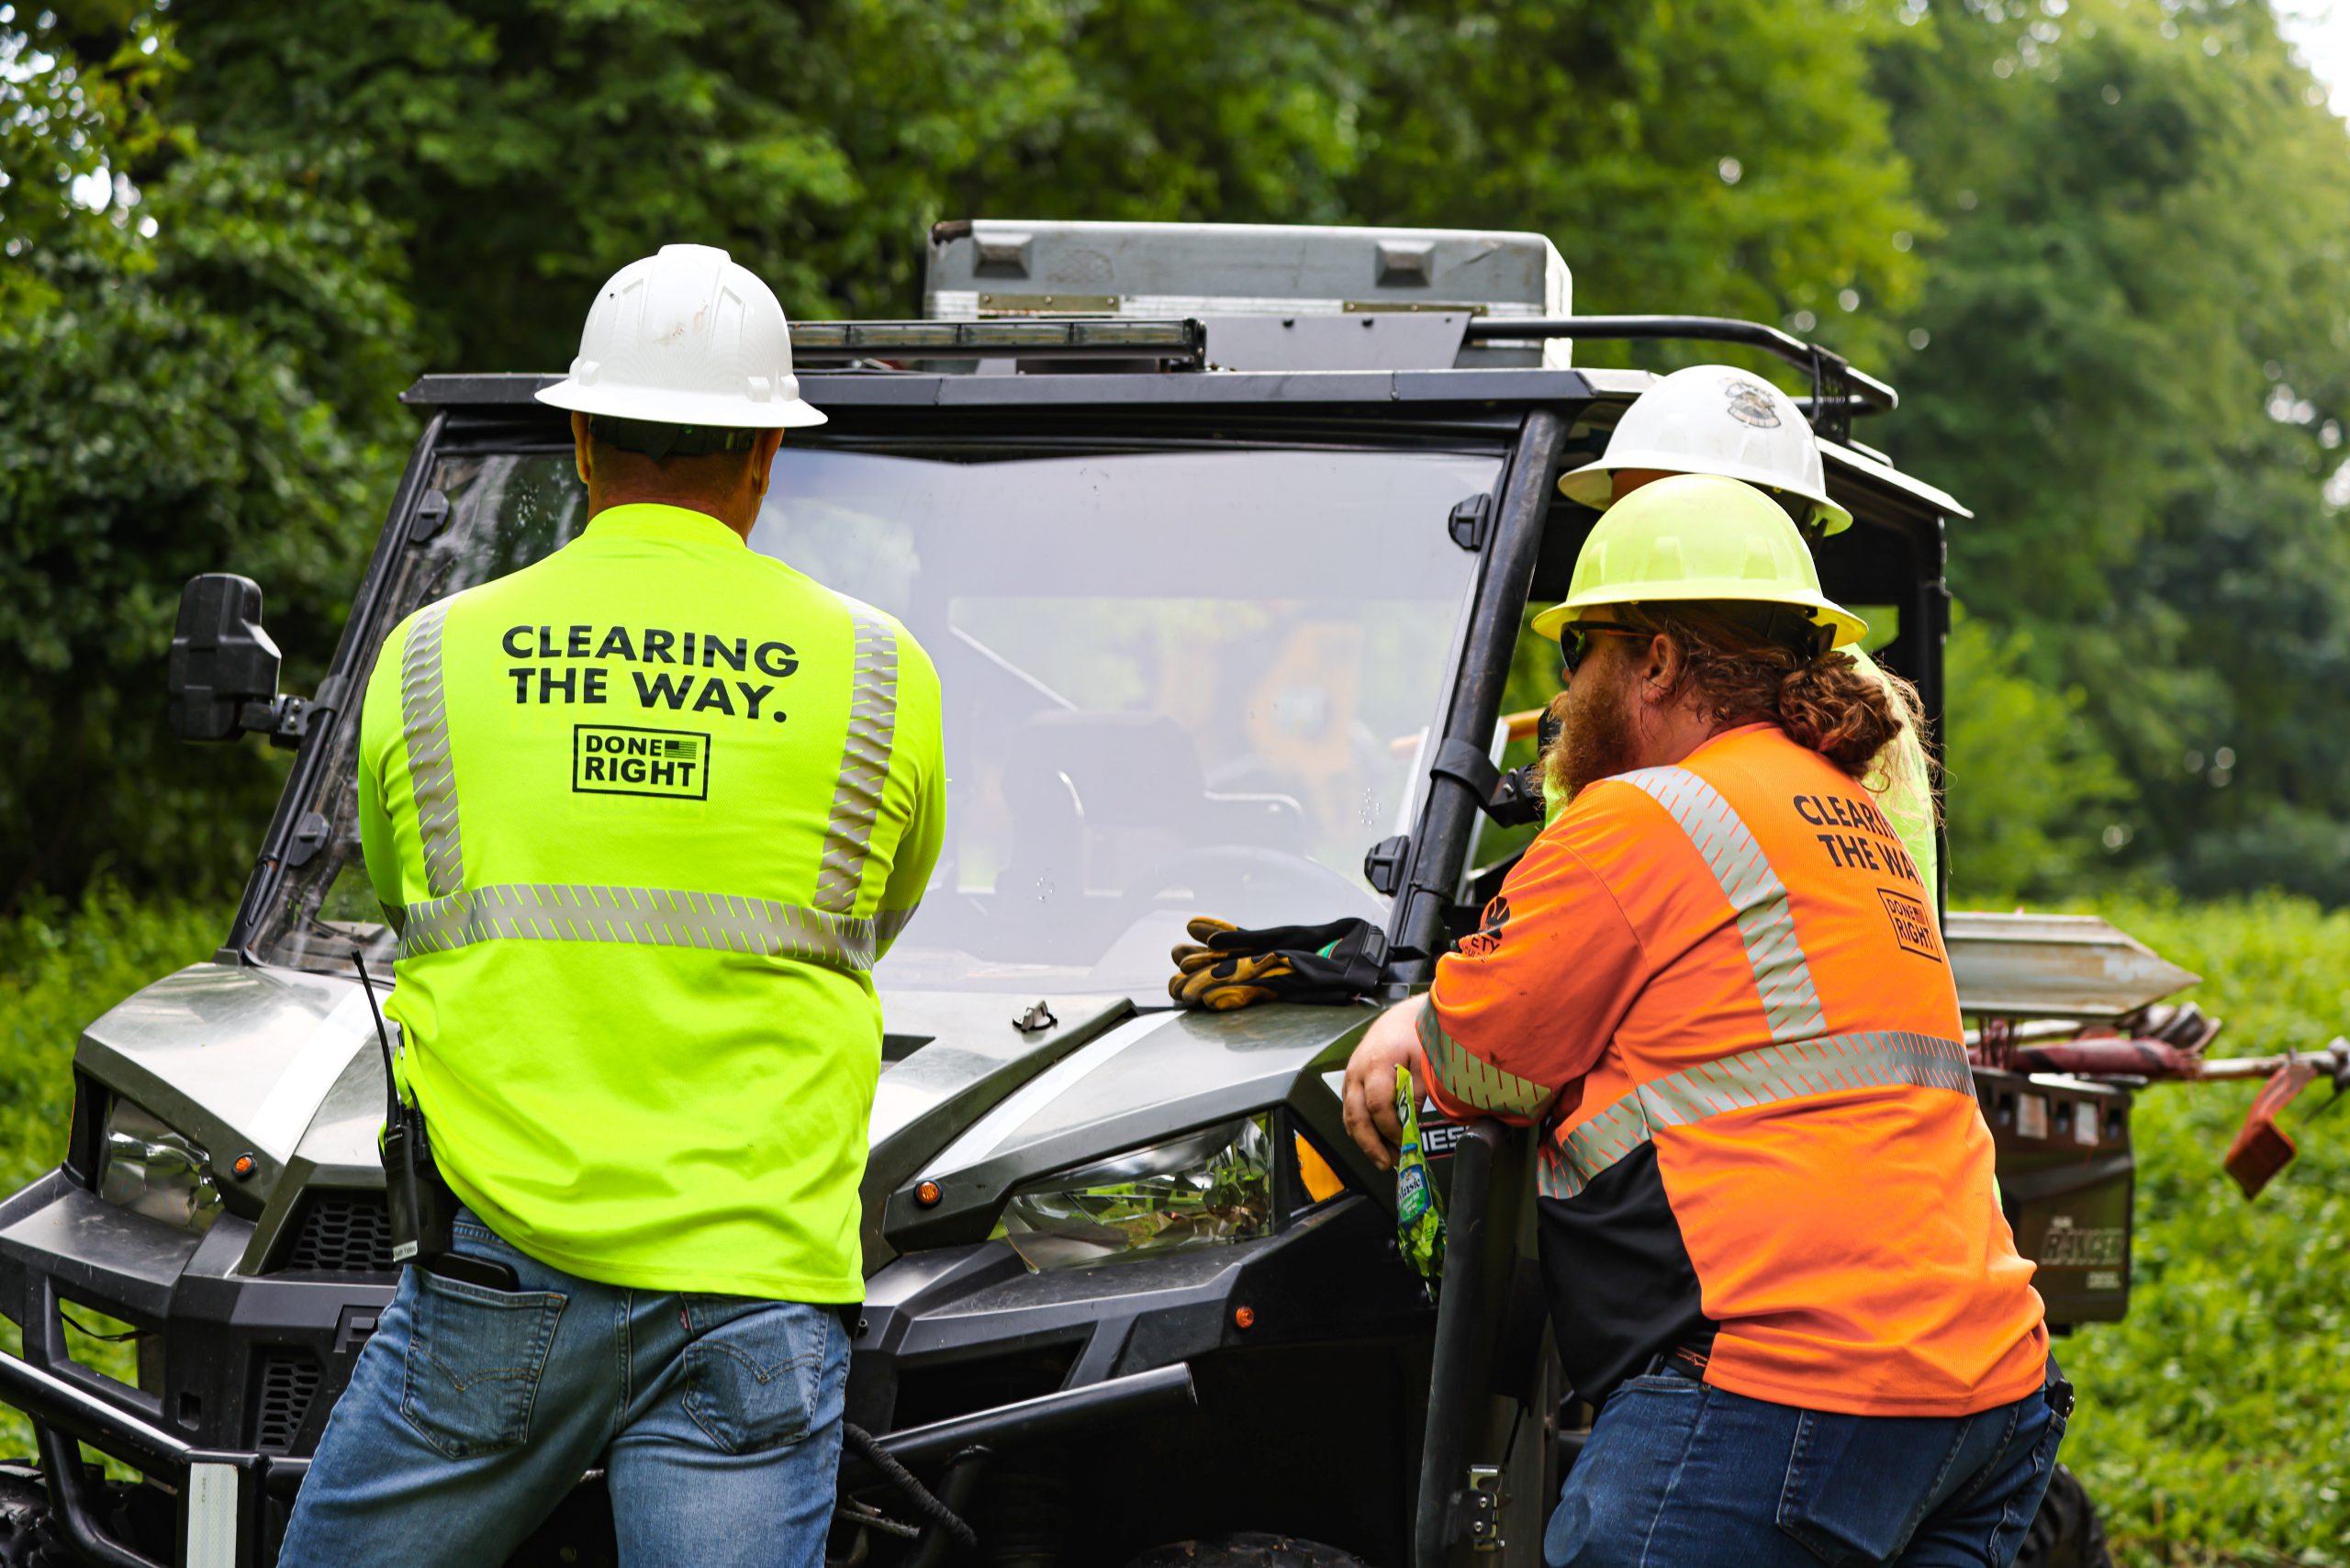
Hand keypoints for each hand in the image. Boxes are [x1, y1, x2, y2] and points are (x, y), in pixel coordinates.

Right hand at [1341, 996, 1428, 1170]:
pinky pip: (1351, 1110)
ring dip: (1365, 1140)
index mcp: (1377, 1063)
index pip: (1378, 1106)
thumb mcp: (1425, 1064)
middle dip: (1371, 1144)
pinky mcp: (1351, 1081)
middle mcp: (1357, 1071)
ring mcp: (1350, 1076)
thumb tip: (1410, 1126)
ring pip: (1349, 1116)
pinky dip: (1361, 1128)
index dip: (1391, 1129)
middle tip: (1386, 1163)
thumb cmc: (1416, 1035)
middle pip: (1356, 1116)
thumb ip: (1416, 1095)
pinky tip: (1376, 1140)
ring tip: (1383, 1158)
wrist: (1402, 1016)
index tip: (1406, 1143)